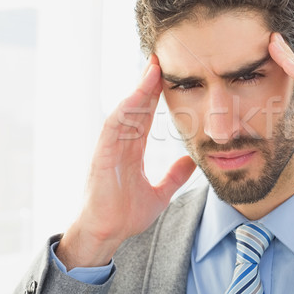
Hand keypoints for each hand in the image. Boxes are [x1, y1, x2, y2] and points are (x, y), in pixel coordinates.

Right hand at [57, 54, 195, 268]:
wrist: (107, 235)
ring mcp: (109, 148)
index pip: (146, 115)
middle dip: (148, 83)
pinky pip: (113, 128)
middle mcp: (119, 144)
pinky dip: (125, 110)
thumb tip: (192, 162)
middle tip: (161, 58)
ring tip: (152, 68)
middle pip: (136, 107)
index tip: (168, 74)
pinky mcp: (102, 156)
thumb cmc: (125, 215)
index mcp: (131, 149)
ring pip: (125, 111)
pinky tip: (137, 96)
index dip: (155, 95)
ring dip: (138, 90)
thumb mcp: (160, 193)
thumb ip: (174, 177)